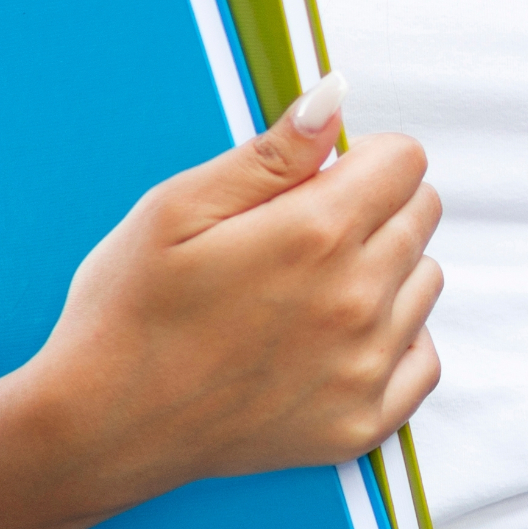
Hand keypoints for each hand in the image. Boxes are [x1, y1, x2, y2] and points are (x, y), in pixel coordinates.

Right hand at [24, 72, 442, 512]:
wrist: (102, 429)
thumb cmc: (128, 311)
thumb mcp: (177, 209)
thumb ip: (271, 153)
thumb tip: (335, 99)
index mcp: (316, 235)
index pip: (405, 160)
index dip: (360, 158)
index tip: (317, 180)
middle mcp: (357, 301)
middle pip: (421, 214)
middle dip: (375, 207)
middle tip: (302, 236)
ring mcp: (365, 369)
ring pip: (425, 282)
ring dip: (386, 273)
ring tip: (308, 292)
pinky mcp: (363, 424)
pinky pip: (423, 359)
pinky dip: (392, 342)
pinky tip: (333, 341)